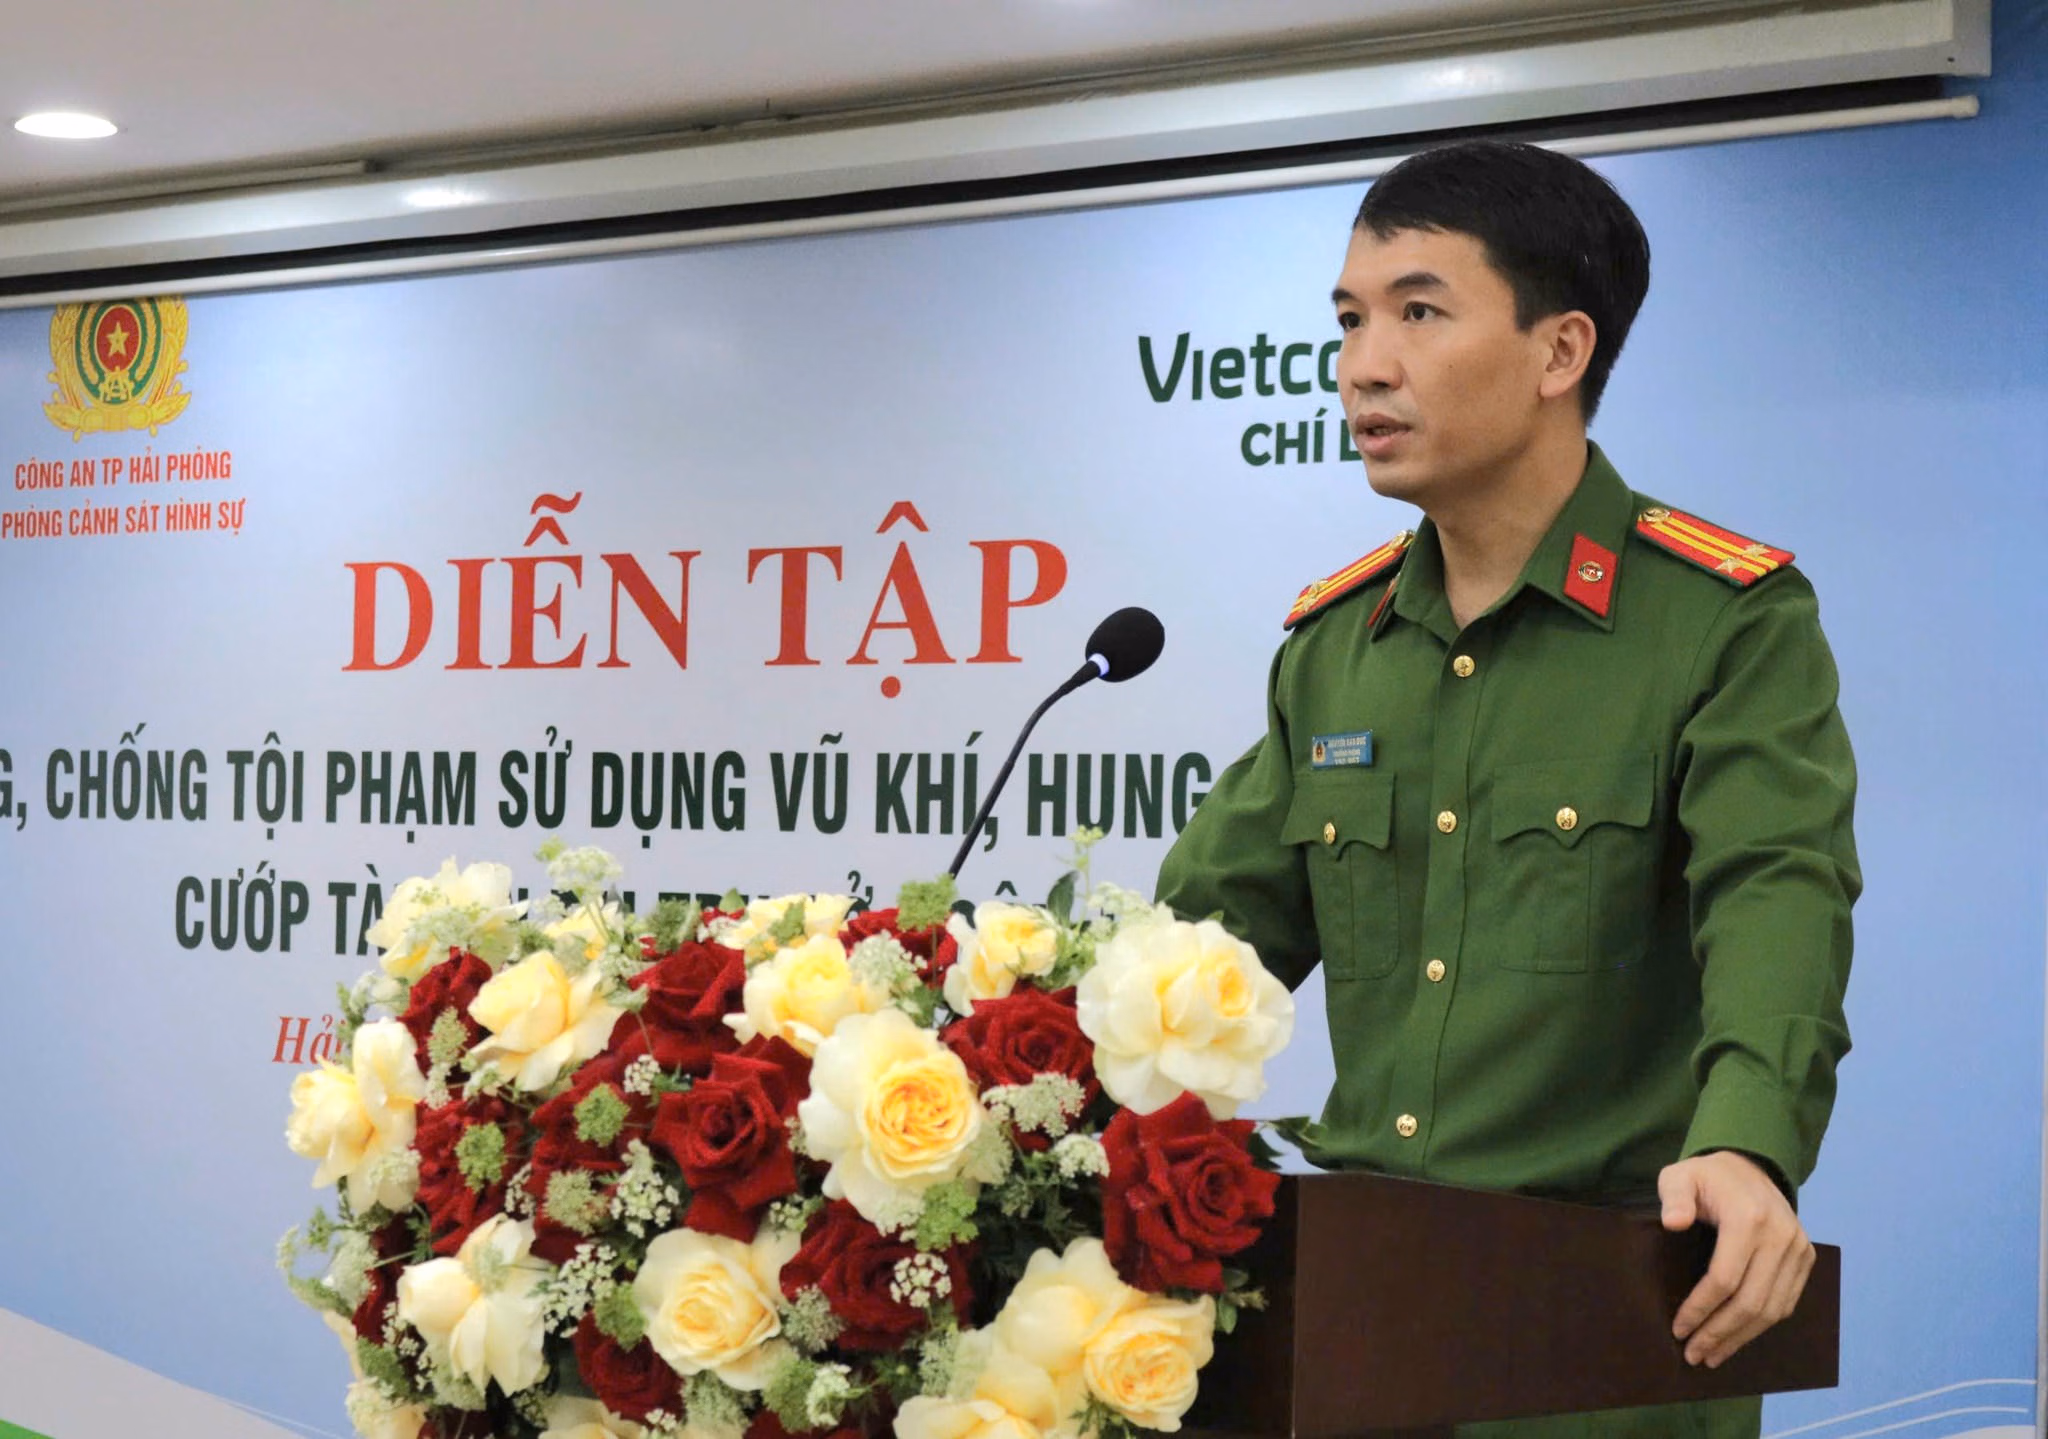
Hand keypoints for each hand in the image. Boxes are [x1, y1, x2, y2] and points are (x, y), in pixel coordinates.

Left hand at [1659, 1150, 1815, 1367]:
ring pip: (1772, 1309)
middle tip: (1694, 1354)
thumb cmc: (1707, 1177)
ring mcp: (1798, 1249)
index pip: (1724, 1279)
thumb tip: (1673, 1223)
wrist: (1750, 1165)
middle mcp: (1781, 1236)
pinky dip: (1762, 1325)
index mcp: (1749, 1218)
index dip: (1701, 1309)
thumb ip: (1674, 1197)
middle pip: (1751, 1301)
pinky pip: (1786, 1302)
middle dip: (1720, 1333)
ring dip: (1741, 1337)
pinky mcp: (1806, 1258)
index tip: (1679, 1329)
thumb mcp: (1680, 1176)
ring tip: (1713, 1355)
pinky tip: (1738, 1337)